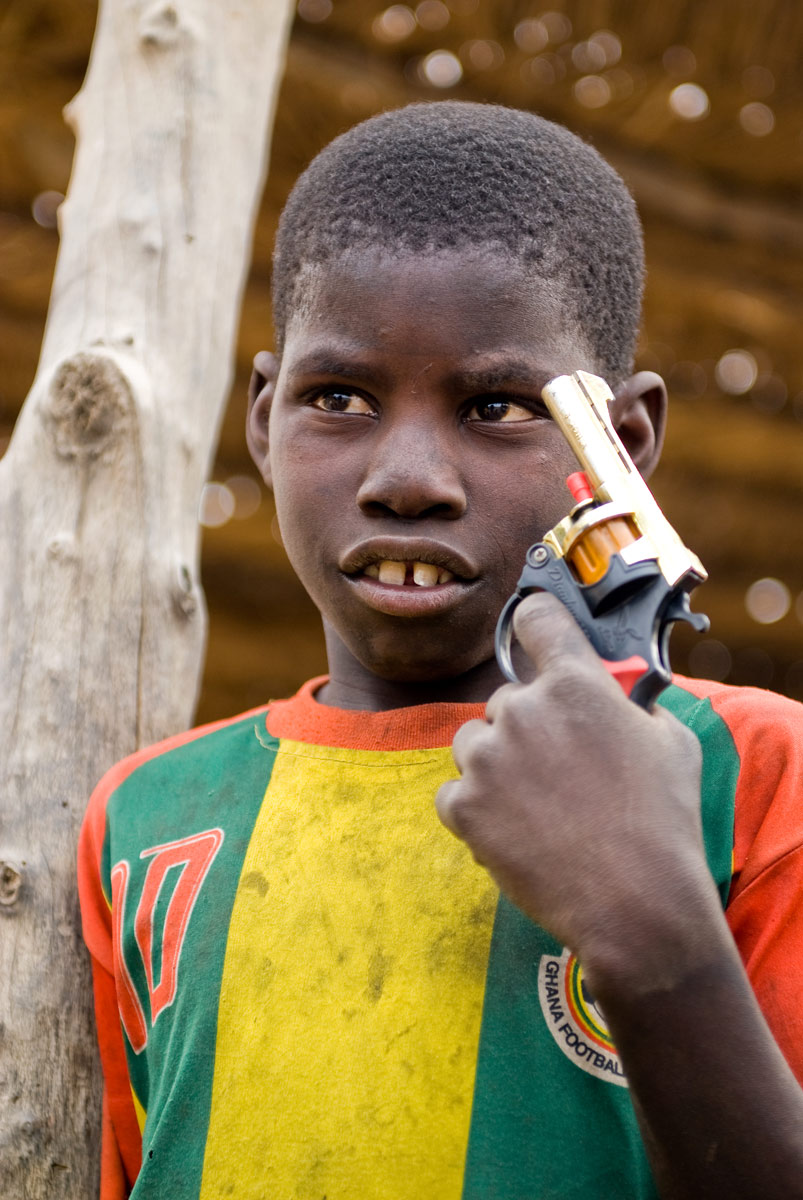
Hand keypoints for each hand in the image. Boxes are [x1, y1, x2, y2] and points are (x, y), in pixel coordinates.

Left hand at [436, 593, 722, 989]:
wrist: (636, 904)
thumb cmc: (663, 822)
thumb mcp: (672, 742)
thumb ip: (634, 703)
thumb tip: (619, 696)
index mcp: (575, 683)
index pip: (537, 617)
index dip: (535, 623)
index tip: (533, 633)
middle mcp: (523, 709)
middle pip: (505, 699)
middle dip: (527, 728)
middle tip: (559, 773)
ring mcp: (487, 758)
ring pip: (473, 743)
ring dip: (494, 765)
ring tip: (536, 807)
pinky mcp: (463, 806)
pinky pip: (454, 793)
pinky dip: (475, 811)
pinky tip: (513, 833)